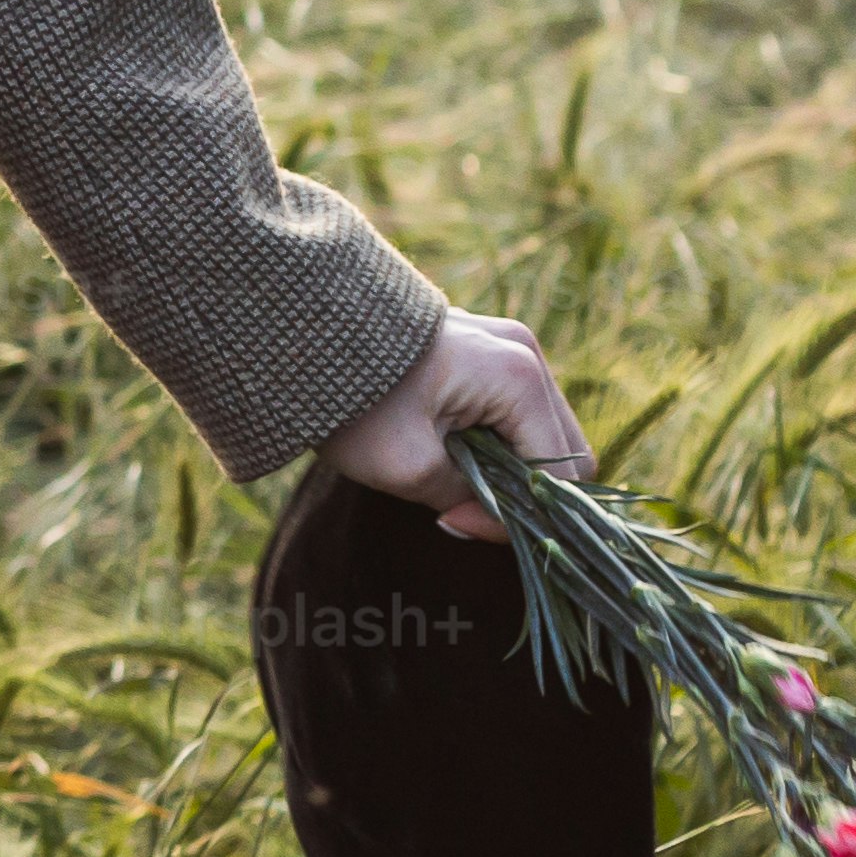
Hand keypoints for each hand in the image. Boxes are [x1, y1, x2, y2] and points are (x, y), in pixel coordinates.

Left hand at [320, 306, 586, 541]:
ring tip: (447, 478)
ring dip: (505, 467)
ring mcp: (507, 344)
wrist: (294, 333)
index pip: (560, 473)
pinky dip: (491, 440)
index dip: (524, 515)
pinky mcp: (484, 348)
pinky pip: (512, 410)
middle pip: (561, 449)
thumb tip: (496, 520)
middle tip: (459, 510)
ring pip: (538, 431)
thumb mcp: (408, 467)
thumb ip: (468, 502)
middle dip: (521, 491)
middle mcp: (525, 351)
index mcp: (518, 377)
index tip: (462, 523)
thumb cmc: (350, 400)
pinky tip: (447, 450)